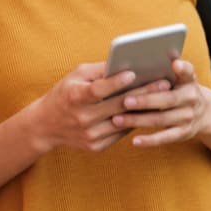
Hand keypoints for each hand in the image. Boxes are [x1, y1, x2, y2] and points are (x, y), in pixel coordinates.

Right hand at [27, 62, 171, 153]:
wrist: (46, 126)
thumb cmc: (64, 93)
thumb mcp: (76, 76)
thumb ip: (99, 70)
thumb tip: (126, 63)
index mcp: (74, 97)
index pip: (98, 90)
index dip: (116, 82)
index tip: (133, 73)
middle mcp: (81, 118)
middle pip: (117, 106)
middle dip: (143, 93)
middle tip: (164, 83)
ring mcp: (89, 135)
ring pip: (123, 122)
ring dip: (145, 110)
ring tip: (164, 98)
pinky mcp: (96, 146)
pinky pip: (120, 133)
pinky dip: (135, 122)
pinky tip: (150, 112)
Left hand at [110, 59, 210, 147]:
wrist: (205, 114)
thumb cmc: (181, 90)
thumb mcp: (180, 78)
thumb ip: (165, 70)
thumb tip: (139, 59)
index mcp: (189, 80)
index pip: (188, 71)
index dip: (182, 68)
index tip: (174, 64)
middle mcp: (191, 98)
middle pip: (167, 100)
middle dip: (145, 101)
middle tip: (125, 101)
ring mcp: (188, 117)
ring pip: (161, 119)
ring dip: (139, 120)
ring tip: (117, 120)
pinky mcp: (184, 133)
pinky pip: (165, 138)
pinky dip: (149, 140)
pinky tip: (134, 140)